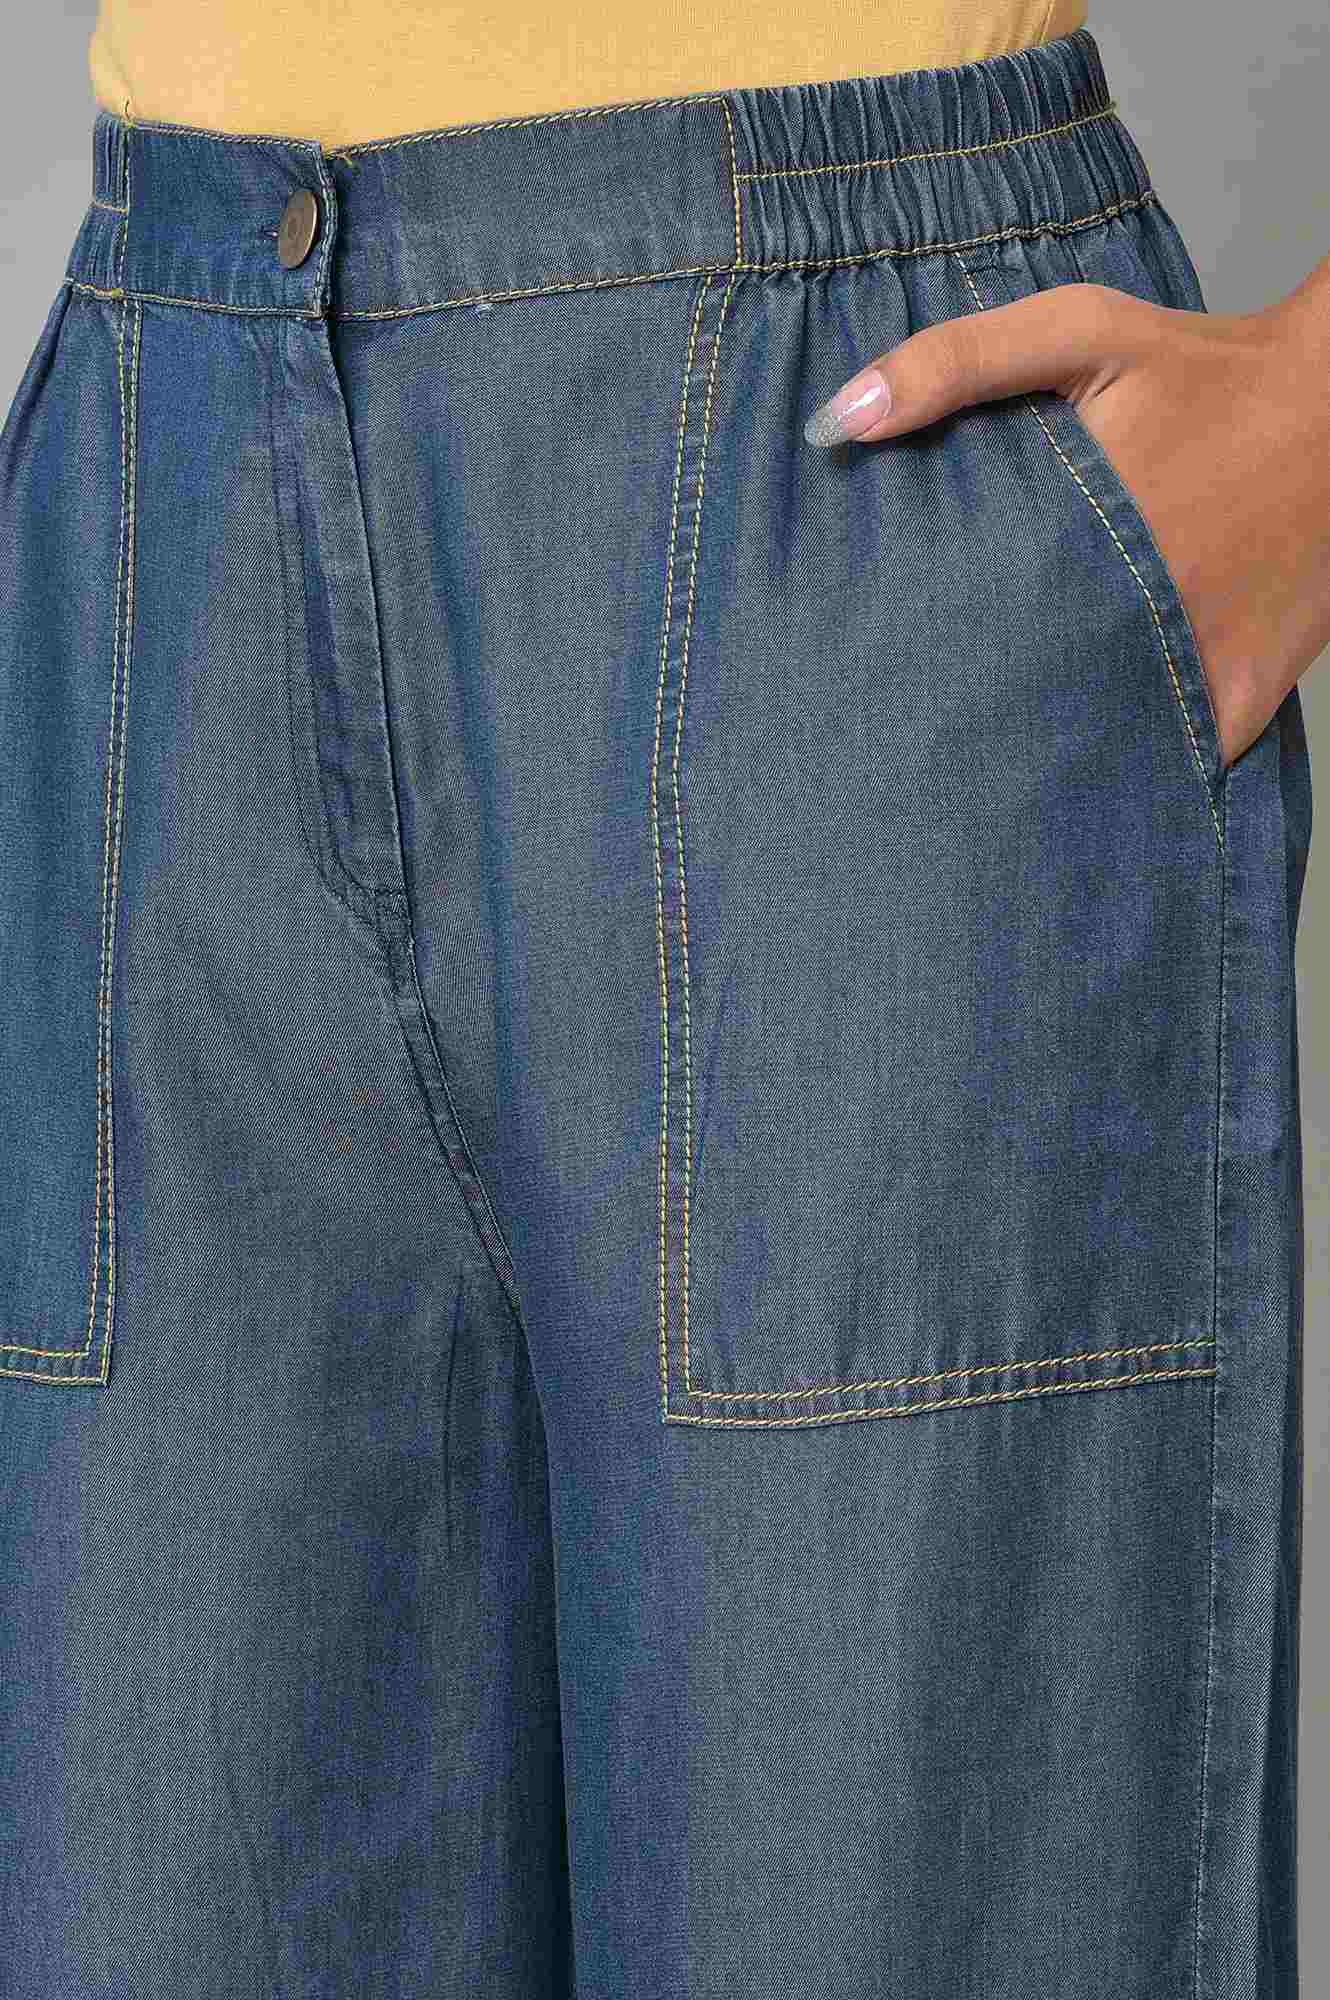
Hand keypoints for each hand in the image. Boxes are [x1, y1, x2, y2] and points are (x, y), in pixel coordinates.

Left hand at [803, 277, 1329, 769]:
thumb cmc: (1211, 369)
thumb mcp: (1084, 331)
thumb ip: (957, 363)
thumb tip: (836, 423)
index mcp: (1078, 538)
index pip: (954, 626)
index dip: (901, 654)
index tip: (863, 668)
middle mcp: (1134, 620)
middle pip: (1007, 702)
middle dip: (954, 716)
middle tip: (899, 733)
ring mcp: (1190, 675)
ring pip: (1079, 749)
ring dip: (1029, 761)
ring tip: (969, 775)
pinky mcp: (1237, 709)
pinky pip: (1163, 763)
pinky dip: (1121, 773)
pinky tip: (1073, 775)